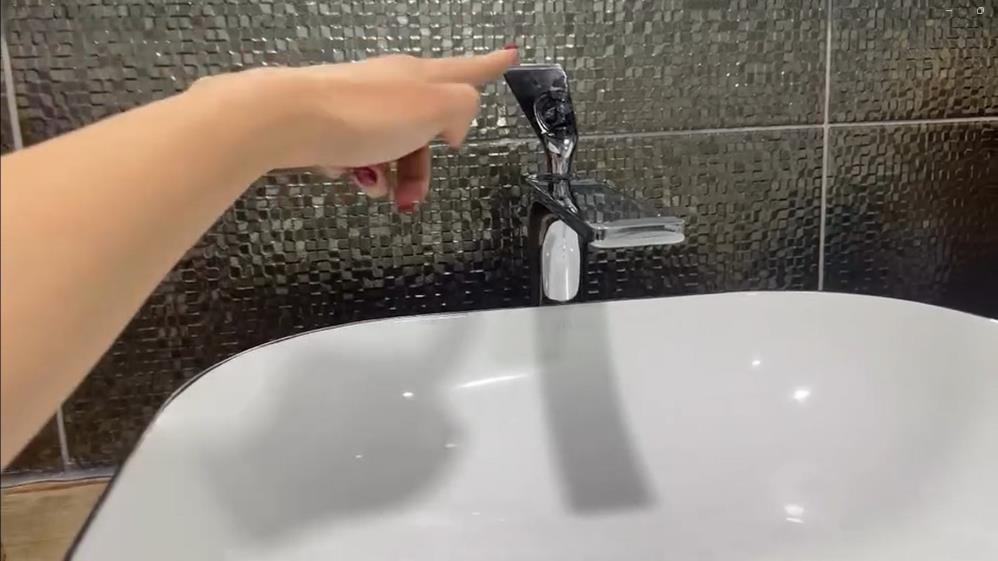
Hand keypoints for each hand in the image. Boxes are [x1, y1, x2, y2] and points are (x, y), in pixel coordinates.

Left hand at [191, 47, 518, 210]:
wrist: (284, 118)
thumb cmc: (359, 114)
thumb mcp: (434, 108)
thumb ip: (462, 109)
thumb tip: (454, 125)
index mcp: (421, 77)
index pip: (466, 70)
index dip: (491, 66)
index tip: (509, 55)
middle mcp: (391, 85)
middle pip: (426, 128)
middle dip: (423, 168)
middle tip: (413, 197)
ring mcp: (358, 104)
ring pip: (390, 146)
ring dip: (391, 176)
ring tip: (378, 190)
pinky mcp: (328, 123)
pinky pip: (356, 153)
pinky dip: (356, 169)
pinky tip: (345, 173)